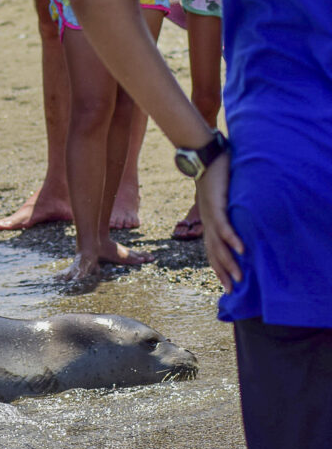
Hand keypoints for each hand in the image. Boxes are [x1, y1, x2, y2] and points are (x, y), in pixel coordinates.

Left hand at [195, 152, 244, 291]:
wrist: (203, 158)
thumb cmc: (216, 178)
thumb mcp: (224, 200)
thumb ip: (232, 212)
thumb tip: (244, 221)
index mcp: (209, 224)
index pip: (213, 252)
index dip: (219, 269)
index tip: (227, 285)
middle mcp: (208, 224)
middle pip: (214, 254)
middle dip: (223, 273)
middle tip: (232, 290)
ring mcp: (210, 216)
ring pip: (219, 244)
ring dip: (229, 262)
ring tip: (238, 277)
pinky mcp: (216, 205)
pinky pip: (224, 226)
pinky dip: (232, 238)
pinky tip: (240, 249)